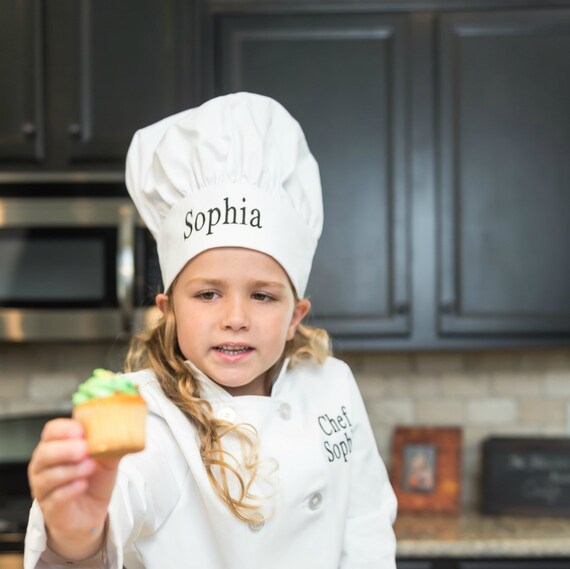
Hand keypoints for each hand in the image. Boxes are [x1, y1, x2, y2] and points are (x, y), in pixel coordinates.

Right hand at [28, 418, 119, 559]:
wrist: (92, 511)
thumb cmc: (95, 479)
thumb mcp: (107, 459)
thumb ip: (110, 446)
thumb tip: (120, 433)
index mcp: (56, 446)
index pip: (52, 431)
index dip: (64, 429)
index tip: (81, 430)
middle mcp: (44, 465)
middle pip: (45, 452)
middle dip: (65, 449)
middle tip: (84, 449)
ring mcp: (43, 487)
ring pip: (48, 476)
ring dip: (72, 470)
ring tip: (90, 467)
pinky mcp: (49, 507)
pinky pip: (55, 497)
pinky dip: (70, 489)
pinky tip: (83, 485)